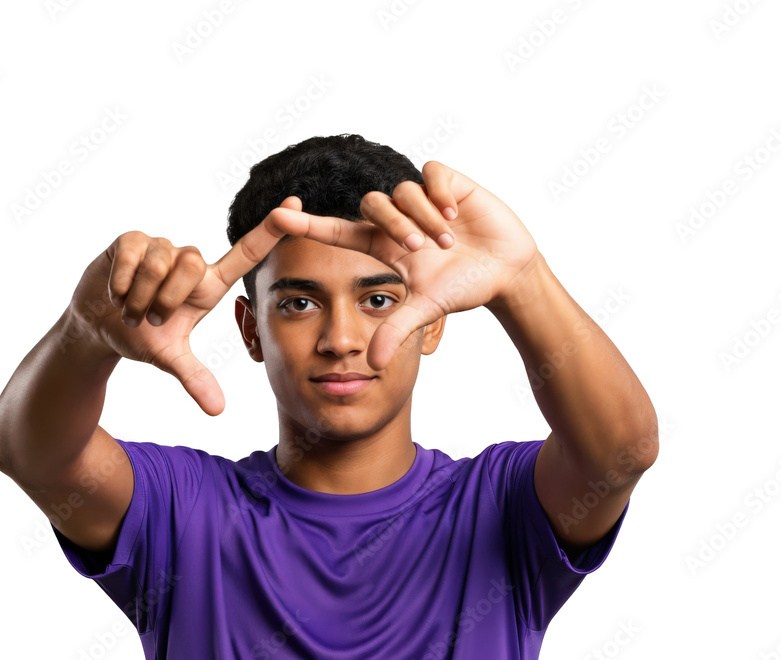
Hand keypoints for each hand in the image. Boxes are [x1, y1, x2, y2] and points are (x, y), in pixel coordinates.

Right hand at [68, 197, 302, 415]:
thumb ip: (195, 378)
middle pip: (192, 261)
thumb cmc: (140, 336)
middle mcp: (187, 260)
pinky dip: (122, 282)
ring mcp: (159, 247)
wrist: (97, 326)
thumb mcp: (169, 359)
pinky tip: (115, 293)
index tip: (295, 205)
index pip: (245, 253)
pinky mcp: (131, 239)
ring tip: (130, 309)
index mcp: (207, 285)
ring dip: (140, 296)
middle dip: (166, 299)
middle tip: (149, 318)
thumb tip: (217, 410)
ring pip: (159, 262)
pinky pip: (132, 254)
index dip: (269, 231)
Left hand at [274, 161, 540, 370]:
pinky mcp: (447, 183)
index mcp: (384, 247)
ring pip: (403, 191)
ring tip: (449, 240)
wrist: (504, 271)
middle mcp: (397, 220)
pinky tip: (457, 215)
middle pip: (373, 205)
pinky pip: (430, 174)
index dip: (308, 224)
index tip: (276, 216)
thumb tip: (371, 363)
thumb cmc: (462, 288)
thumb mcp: (426, 310)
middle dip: (396, 227)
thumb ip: (397, 331)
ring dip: (425, 218)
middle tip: (423, 250)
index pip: (337, 231)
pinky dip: (441, 195)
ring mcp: (421, 199)